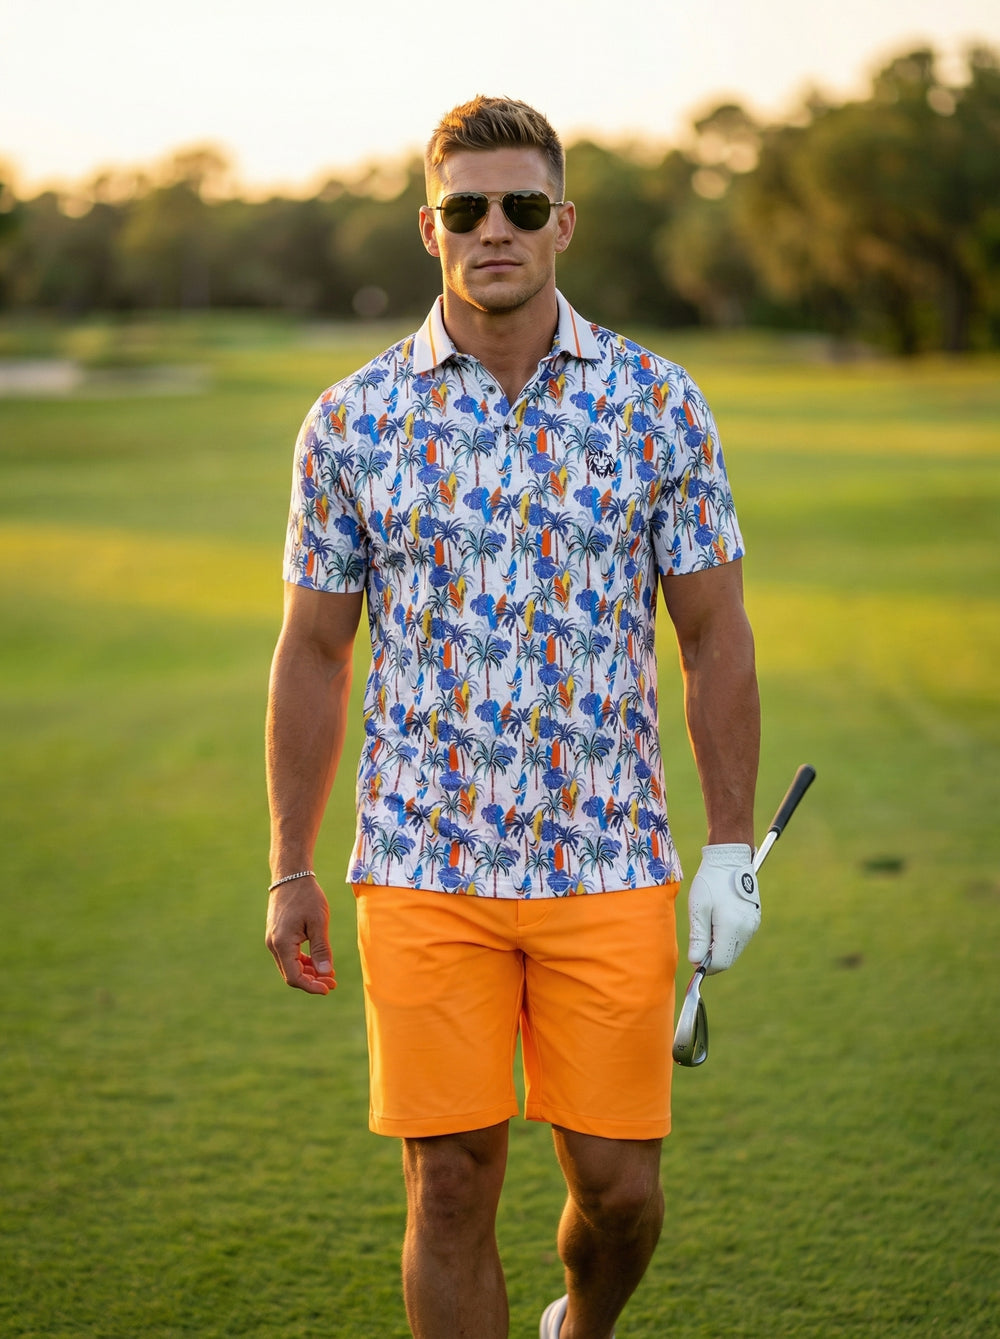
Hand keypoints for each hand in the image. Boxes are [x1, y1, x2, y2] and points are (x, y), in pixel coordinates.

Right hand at [265, 876, 335, 994]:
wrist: (291, 876)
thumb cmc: (307, 896)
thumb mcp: (319, 922)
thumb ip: (322, 949)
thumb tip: (325, 974)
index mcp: (282, 943)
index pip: (294, 977)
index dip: (312, 986)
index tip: (329, 988)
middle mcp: (273, 945)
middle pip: (291, 974)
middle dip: (312, 981)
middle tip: (333, 982)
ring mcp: (273, 940)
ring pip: (290, 966)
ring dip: (308, 972)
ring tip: (329, 973)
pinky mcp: (277, 935)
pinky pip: (289, 956)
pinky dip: (303, 961)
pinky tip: (318, 961)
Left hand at [687, 843, 759, 973]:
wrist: (730, 860)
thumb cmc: (710, 881)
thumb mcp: (698, 908)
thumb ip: (698, 937)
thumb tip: (695, 962)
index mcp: (732, 926)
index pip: (721, 962)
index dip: (705, 965)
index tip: (694, 957)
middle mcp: (746, 929)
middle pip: (729, 959)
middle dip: (712, 956)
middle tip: (699, 939)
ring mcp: (753, 925)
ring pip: (734, 950)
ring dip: (719, 947)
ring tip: (708, 924)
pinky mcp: (754, 921)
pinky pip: (739, 939)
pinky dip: (727, 938)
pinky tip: (718, 921)